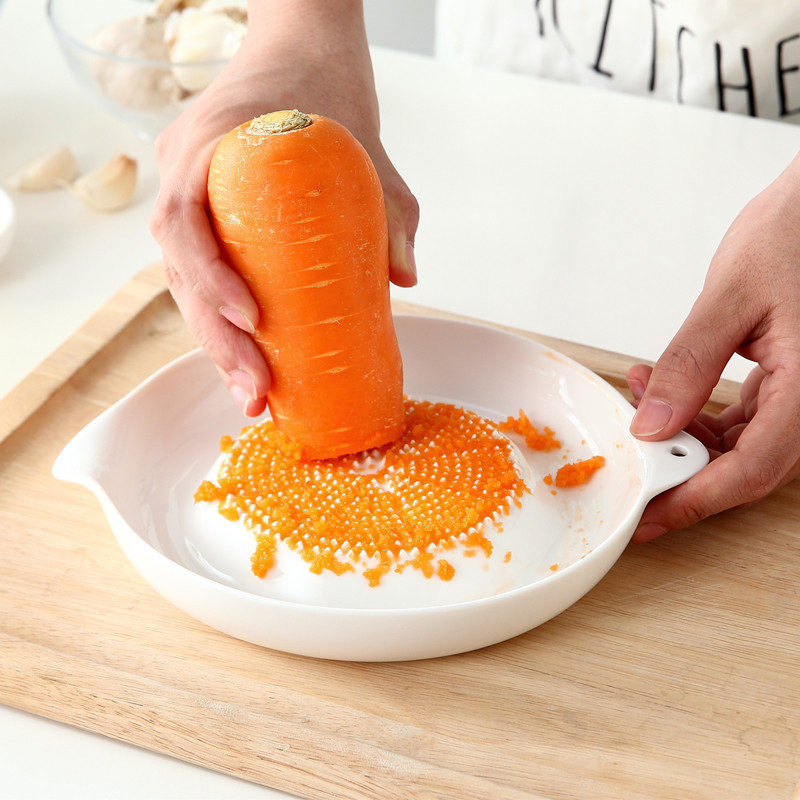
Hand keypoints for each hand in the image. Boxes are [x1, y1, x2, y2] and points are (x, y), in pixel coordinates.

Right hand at [149, 1, 418, 415]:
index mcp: (208, 144)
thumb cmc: (326, 84)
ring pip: (183, 280)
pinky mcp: (203, 213)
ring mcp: (185, 192)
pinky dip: (220, 317)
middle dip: (216, 338)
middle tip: (256, 390)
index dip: (210, 277)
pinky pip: (199, 270)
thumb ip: (392, 207)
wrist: (302, 43)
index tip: (252, 320)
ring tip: (252, 392)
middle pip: (179, 268)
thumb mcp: (368, 144)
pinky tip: (247, 357)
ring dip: (214, 341)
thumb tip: (405, 278)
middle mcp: (182, 173)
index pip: (185, 219)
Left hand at [626, 152, 799, 540]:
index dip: (698, 500)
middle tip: (634, 471)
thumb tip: (652, 426)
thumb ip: (690, 365)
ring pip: (743, 441)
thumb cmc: (795, 232)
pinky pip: (745, 414)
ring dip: (685, 434)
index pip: (754, 468)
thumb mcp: (731, 298)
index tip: (652, 516)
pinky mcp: (789, 375)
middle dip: (684, 472)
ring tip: (639, 400)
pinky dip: (700, 410)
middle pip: (748, 464)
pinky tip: (662, 385)